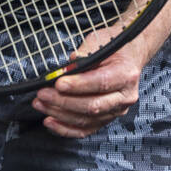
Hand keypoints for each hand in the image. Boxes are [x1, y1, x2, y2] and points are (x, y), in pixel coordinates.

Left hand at [30, 32, 148, 137]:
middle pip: (93, 105)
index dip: (78, 85)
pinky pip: (86, 129)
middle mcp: (124, 96)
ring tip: (41, 105)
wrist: (130, 54)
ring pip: (87, 120)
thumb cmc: (113, 45)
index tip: (58, 84)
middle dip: (64, 102)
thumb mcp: (99, 41)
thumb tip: (66, 69)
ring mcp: (117, 110)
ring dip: (60, 114)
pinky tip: (51, 122)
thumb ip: (83, 55)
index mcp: (125, 74)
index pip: (101, 83)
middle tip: (42, 95)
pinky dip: (67, 128)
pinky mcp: (108, 118)